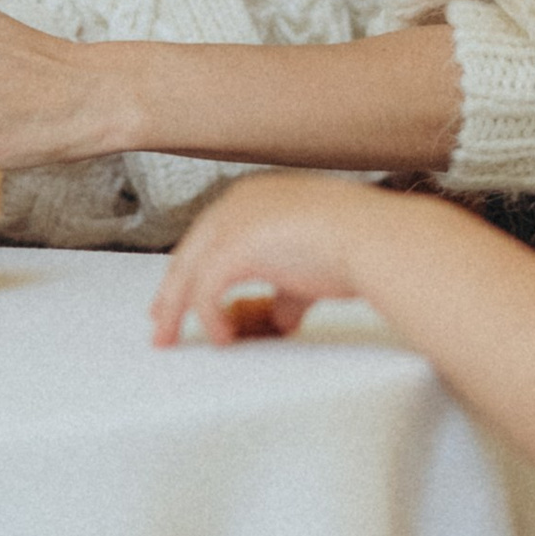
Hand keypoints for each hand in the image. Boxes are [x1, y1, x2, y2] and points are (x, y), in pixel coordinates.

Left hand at [150, 172, 397, 344]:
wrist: (376, 240)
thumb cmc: (359, 246)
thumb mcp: (314, 265)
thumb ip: (289, 288)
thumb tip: (282, 318)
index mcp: (257, 197)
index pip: (211, 235)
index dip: (193, 268)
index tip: (181, 297)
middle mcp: (239, 202)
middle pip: (191, 251)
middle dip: (171, 290)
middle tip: (158, 321)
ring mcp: (234, 222)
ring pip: (188, 272)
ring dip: (175, 309)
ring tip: (170, 339)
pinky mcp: (235, 247)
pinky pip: (206, 290)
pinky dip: (208, 317)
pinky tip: (221, 339)